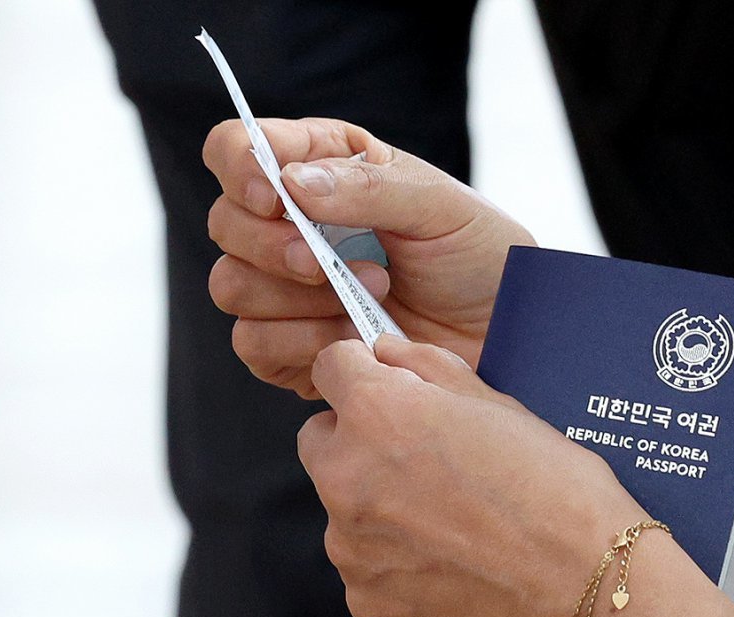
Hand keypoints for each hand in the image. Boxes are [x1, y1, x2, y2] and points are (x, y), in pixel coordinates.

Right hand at [202, 119, 535, 396]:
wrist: (507, 339)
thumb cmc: (481, 260)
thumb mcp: (441, 207)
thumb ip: (370, 187)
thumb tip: (292, 183)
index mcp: (323, 170)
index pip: (238, 149)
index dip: (240, 167)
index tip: (275, 196)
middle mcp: (295, 227)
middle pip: (226, 223)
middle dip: (273, 246)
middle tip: (329, 265)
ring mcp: (289, 292)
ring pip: (231, 286)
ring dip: (293, 297)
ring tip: (370, 297)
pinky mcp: (294, 350)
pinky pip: (254, 345)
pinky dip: (299, 342)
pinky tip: (351, 338)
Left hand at [296, 335, 644, 616]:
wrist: (583, 588)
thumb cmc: (555, 494)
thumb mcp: (500, 405)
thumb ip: (427, 368)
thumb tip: (386, 353)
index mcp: (378, 415)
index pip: (330, 367)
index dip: (361, 373)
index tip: (383, 387)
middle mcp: (347, 479)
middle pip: (321, 441)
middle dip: (359, 443)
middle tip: (425, 463)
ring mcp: (351, 549)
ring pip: (345, 512)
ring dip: (381, 511)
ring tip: (455, 526)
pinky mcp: (367, 603)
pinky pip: (368, 571)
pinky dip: (398, 567)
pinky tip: (453, 568)